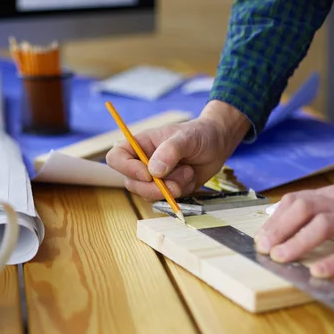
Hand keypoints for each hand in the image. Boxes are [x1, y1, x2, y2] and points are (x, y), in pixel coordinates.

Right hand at [106, 100, 250, 200]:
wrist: (217, 145)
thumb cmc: (199, 134)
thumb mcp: (186, 138)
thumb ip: (170, 151)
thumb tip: (154, 171)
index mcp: (139, 145)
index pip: (116, 158)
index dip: (126, 169)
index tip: (148, 174)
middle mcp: (142, 163)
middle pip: (131, 183)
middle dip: (153, 188)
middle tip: (173, 185)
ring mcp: (153, 178)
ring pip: (149, 194)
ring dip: (171, 188)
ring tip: (188, 172)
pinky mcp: (166, 189)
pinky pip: (166, 199)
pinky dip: (180, 192)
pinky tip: (190, 177)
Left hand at [255, 179, 333, 277]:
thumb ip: (314, 208)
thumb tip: (275, 220)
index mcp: (332, 195)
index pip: (295, 201)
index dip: (275, 220)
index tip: (260, 239)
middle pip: (304, 208)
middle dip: (280, 229)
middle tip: (265, 249)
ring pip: (324, 224)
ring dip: (298, 242)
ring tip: (281, 258)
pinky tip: (318, 272)